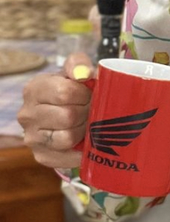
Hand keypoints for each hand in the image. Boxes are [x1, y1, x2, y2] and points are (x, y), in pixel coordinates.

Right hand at [17, 53, 94, 168]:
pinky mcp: (42, 156)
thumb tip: (82, 74)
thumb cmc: (75, 89)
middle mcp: (27, 114)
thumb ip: (79, 64)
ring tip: (87, 122)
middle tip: (91, 109)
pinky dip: (81, 150)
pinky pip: (68, 157)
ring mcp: (32, 138)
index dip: (84, 94)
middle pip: (67, 116)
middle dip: (86, 112)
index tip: (89, 94)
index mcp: (34, 89)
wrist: (69, 112)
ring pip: (67, 137)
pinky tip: (86, 141)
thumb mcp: (76, 71)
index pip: (64, 92)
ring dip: (84, 130)